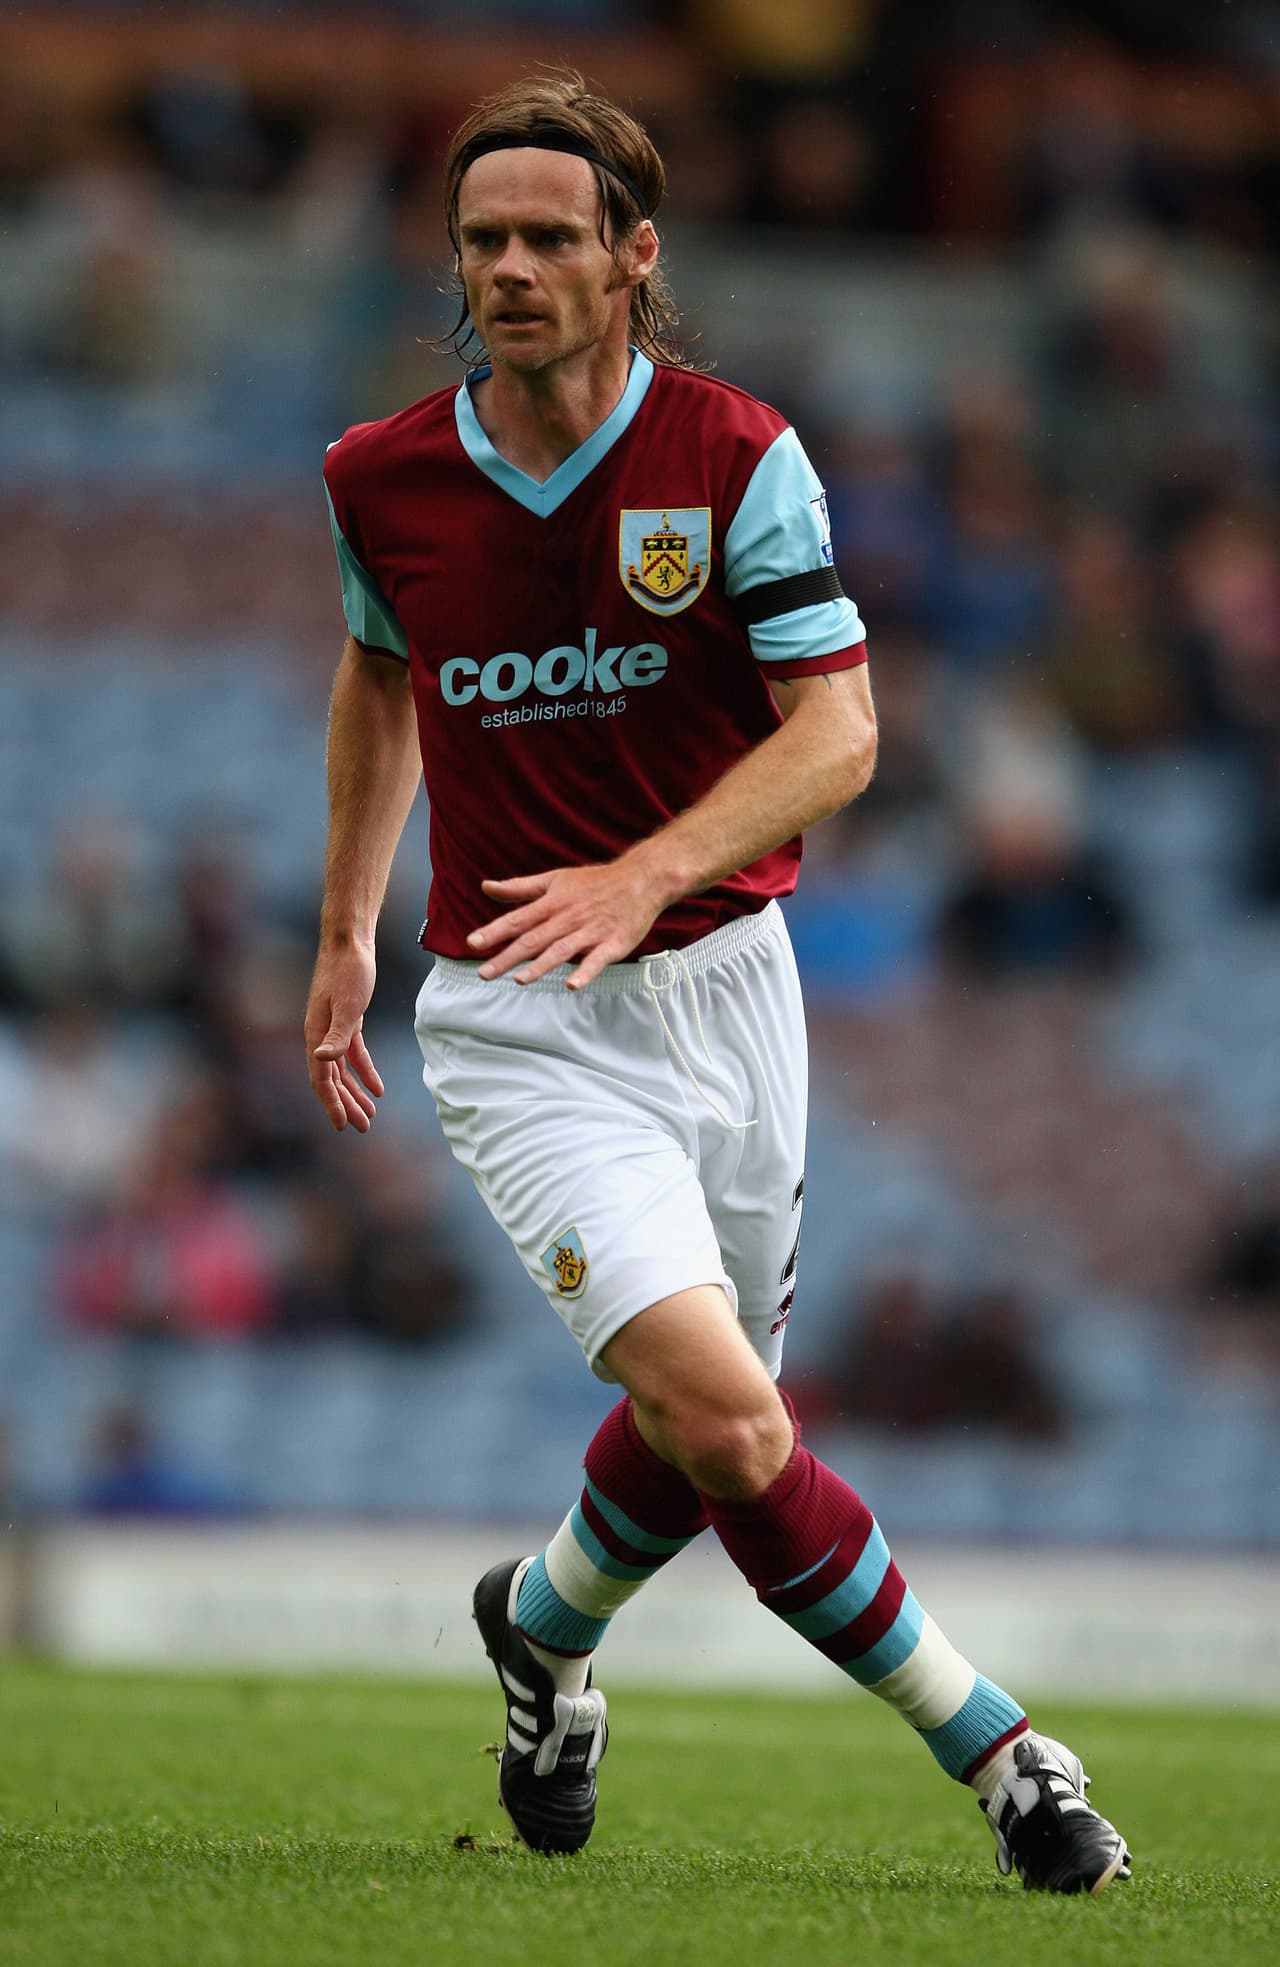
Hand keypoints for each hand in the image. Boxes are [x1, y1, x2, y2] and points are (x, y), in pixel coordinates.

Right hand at [305, 940, 383, 1131]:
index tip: (342, 1126)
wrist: (351, 941)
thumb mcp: (349, 1005)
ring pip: (343, 1070)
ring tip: (369, 1114)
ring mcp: (333, 1028)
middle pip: (332, 1079)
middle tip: (362, 1128)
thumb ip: (337, 1035)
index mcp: (316, 1034)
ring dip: (355, 1092)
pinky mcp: (347, 1020)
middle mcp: (320, 1035)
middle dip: (346, 1104)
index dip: (332, 1104)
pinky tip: (377, 1087)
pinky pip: (354, 1053)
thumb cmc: (349, 970)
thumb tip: (322, 1060)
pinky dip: (365, 1070)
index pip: (322, 1078)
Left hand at [467, 856, 669, 988]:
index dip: (494, 931)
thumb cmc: (594, 882)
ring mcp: (590, 932)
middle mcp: (568, 918)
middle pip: (533, 940)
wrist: (641, 880)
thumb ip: (519, 887)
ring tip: (520, 980)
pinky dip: (585, 972)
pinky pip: (597, 960)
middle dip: (507, 957)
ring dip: (540, 966)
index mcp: (552, 903)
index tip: (473, 943)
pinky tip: (572, 985)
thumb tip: (486, 887)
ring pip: (561, 951)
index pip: (517, 919)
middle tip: (484, 973)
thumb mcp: (554, 879)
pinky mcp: (612, 945)